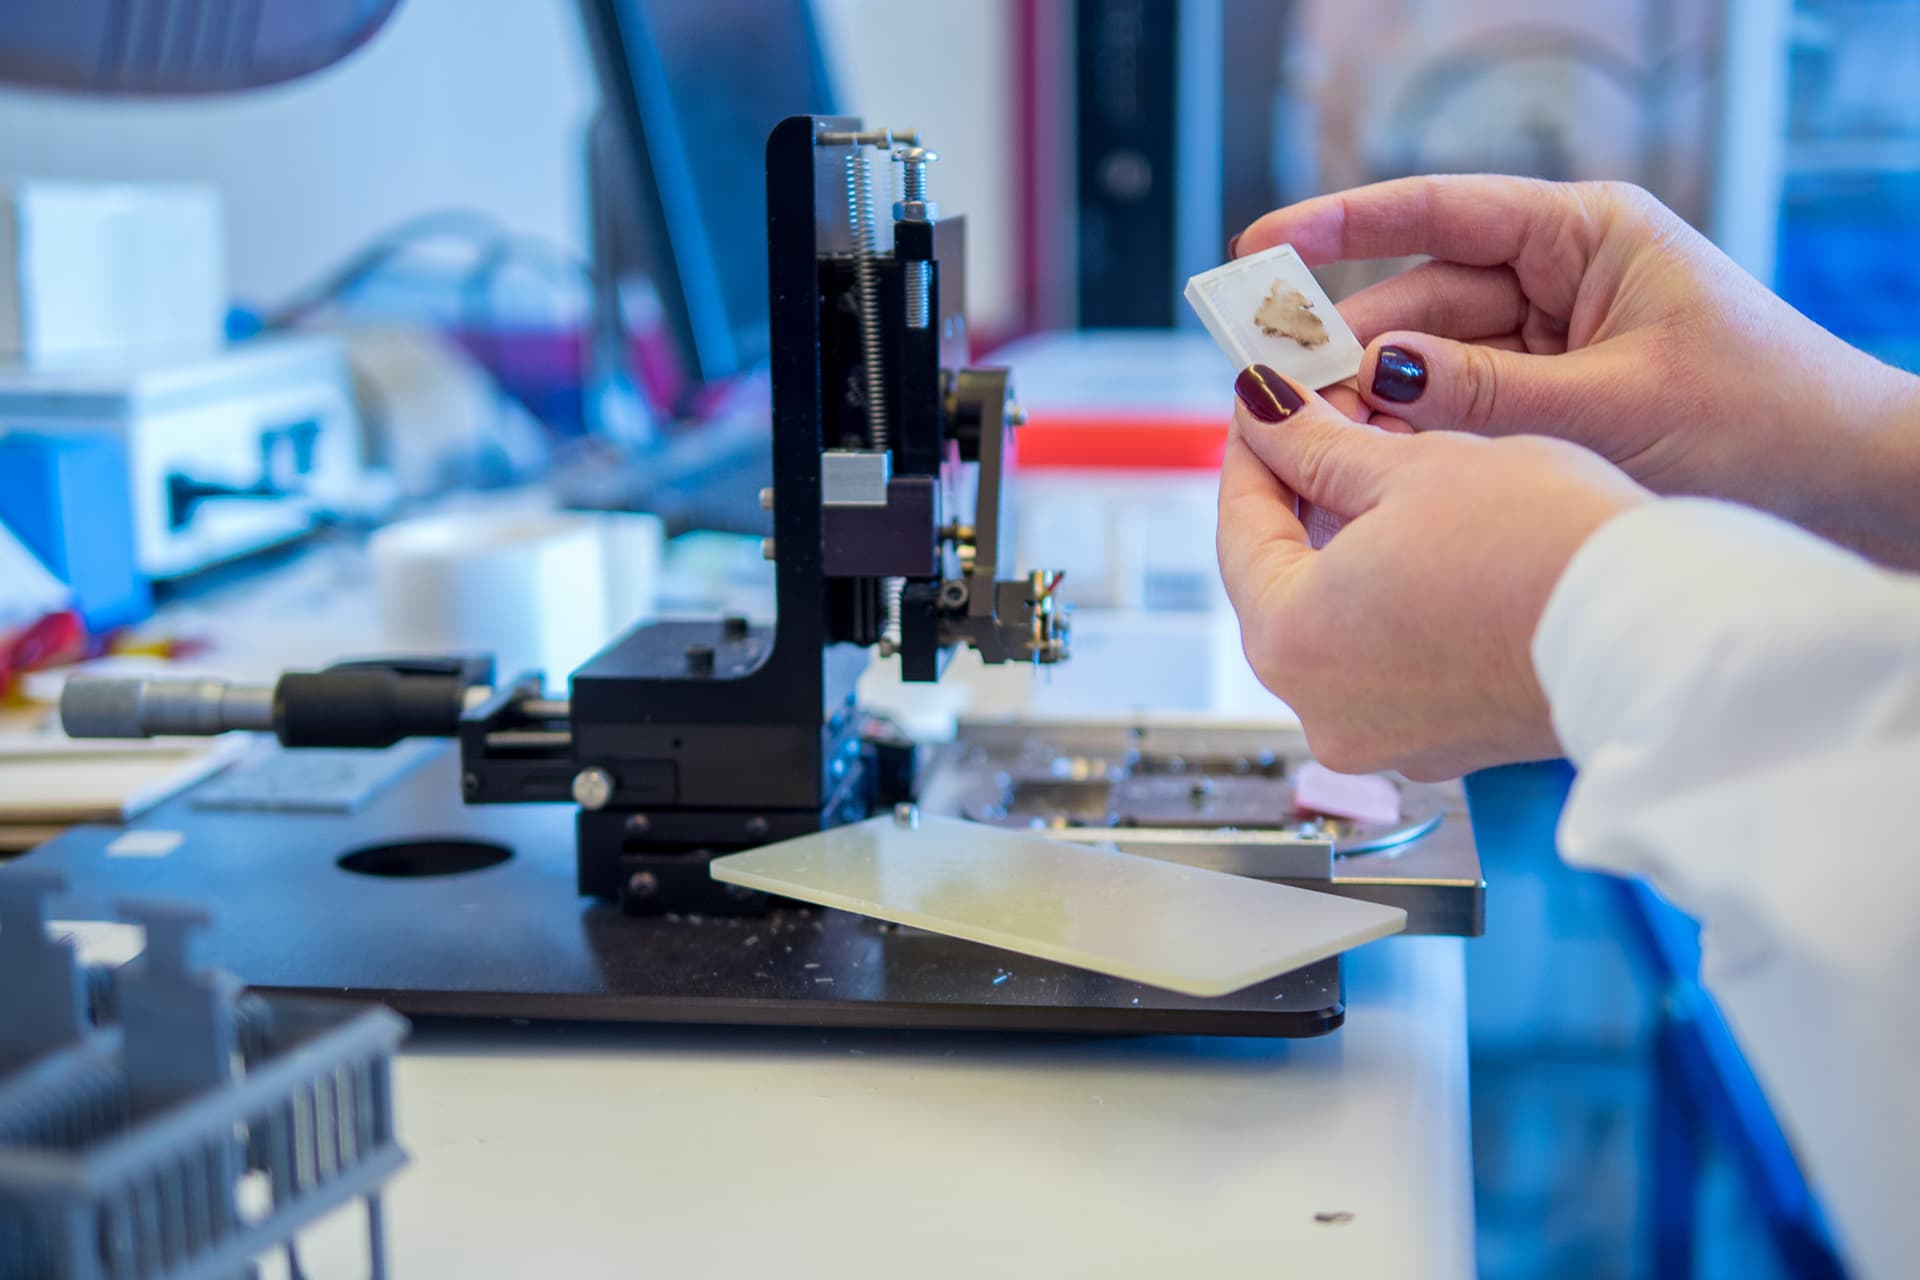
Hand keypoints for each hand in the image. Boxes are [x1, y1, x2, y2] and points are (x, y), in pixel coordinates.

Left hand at [1219, 364, 1647, 779]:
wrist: (1660, 634)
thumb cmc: (1545, 550)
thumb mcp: (1416, 470)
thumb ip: (1319, 445)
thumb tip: (1265, 413)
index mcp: (1290, 642)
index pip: (1239, 530)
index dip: (1252, 451)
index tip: (1264, 402)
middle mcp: (1320, 708)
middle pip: (1282, 580)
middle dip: (1301, 495)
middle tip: (1324, 420)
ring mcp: (1382, 735)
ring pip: (1337, 620)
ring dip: (1348, 544)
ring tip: (1383, 466)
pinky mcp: (1441, 740)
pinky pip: (1390, 656)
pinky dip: (1393, 597)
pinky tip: (1428, 539)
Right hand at [1234, 177, 1919, 567]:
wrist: (1847, 491)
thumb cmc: (1764, 422)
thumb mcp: (1611, 404)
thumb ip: (1484, 391)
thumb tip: (1376, 372)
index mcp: (1587, 234)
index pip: (1439, 213)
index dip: (1339, 226)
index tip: (1259, 250)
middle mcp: (1562, 278)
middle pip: (1421, 299)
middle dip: (1351, 349)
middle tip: (1278, 396)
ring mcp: (1554, 341)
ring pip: (1434, 363)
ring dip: (1382, 406)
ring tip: (1320, 449)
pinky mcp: (1552, 400)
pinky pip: (1462, 410)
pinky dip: (1421, 441)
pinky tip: (1374, 471)